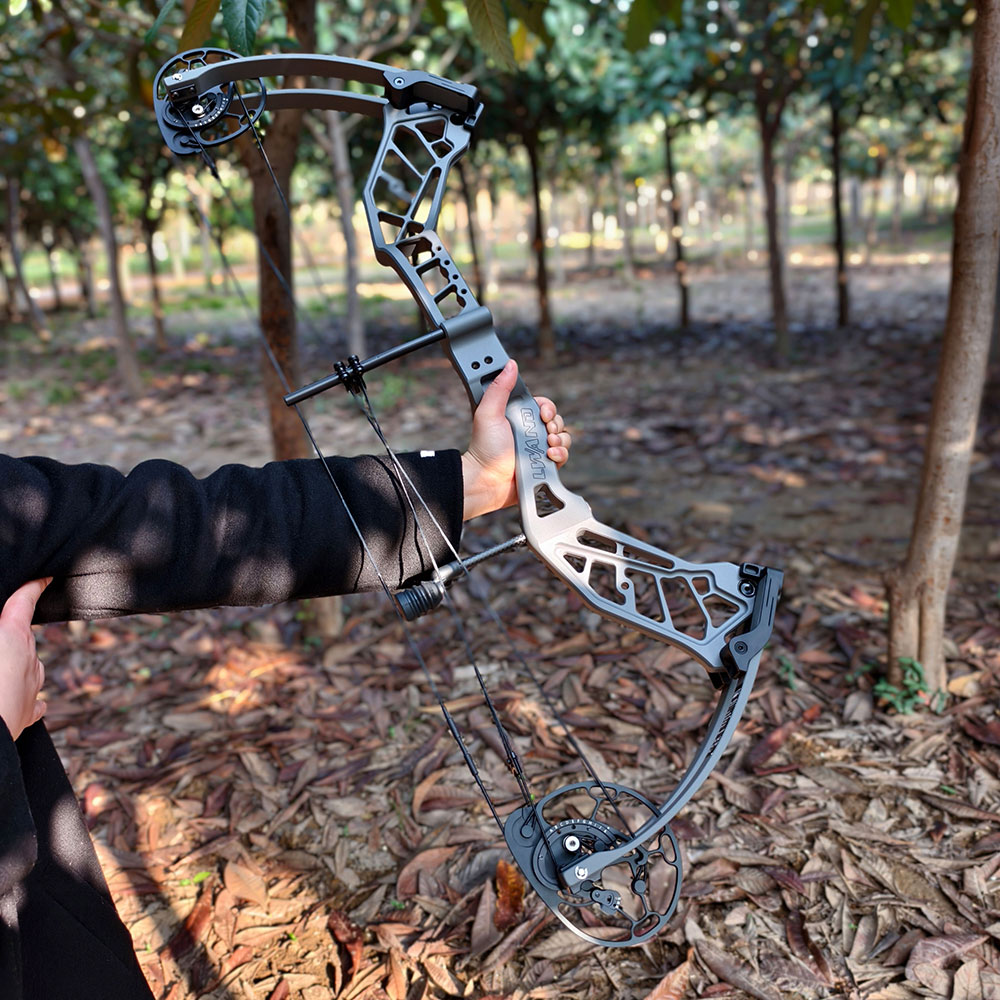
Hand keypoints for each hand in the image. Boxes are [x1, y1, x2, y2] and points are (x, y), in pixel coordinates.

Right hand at [0, 579, 49, 740]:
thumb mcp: (1, 637)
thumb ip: (4, 629)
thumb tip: (7, 627)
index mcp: (13, 635)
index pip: (25, 601)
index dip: (33, 587)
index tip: (44, 579)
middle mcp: (29, 657)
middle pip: (20, 638)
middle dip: (7, 637)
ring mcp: (32, 685)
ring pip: (28, 668)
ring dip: (13, 667)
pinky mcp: (28, 711)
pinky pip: (33, 701)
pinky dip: (28, 698)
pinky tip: (20, 702)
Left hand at [461, 359, 571, 519]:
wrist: (487, 481)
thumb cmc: (484, 449)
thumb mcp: (488, 413)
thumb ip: (499, 388)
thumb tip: (510, 365)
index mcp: (519, 418)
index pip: (543, 406)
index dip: (547, 408)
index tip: (543, 413)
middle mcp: (530, 433)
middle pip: (556, 421)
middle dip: (555, 424)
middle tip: (545, 431)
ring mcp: (538, 450)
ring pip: (563, 438)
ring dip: (560, 440)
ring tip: (547, 446)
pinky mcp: (544, 466)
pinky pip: (563, 456)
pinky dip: (561, 455)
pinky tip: (549, 456)